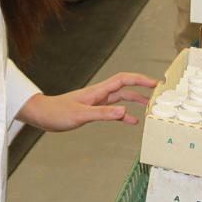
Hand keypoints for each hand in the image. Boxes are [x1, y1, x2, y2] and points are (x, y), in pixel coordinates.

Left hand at [16, 72, 158, 131]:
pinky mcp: (92, 109)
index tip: (155, 83)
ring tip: (150, 107)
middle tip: (158, 93)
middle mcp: (99, 94)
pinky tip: (132, 121)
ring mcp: (96, 101)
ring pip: (121, 98)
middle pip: (125, 87)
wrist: (42, 114)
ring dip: (135, 100)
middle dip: (142, 88)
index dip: (140, 79)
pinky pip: (113, 110)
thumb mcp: (80, 115)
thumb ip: (102, 113)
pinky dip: (124, 114)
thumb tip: (124, 111)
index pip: (123, 80)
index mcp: (98, 91)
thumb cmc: (57, 113)